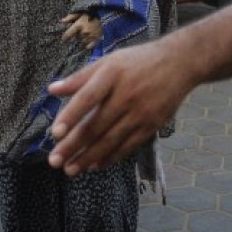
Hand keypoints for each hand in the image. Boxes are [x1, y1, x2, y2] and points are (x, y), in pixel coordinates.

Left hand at [46, 38, 191, 175]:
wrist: (180, 63)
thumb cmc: (138, 61)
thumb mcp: (108, 61)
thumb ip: (80, 77)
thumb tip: (51, 90)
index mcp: (111, 75)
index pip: (87, 98)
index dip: (70, 116)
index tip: (54, 133)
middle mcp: (126, 95)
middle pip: (96, 125)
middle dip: (73, 145)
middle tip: (55, 160)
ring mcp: (140, 112)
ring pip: (110, 140)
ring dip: (88, 157)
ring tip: (70, 169)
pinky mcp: (152, 125)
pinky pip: (128, 146)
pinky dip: (111, 157)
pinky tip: (95, 165)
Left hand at [61, 13, 101, 48]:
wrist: (103, 15)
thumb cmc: (89, 14)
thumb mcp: (79, 13)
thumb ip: (70, 17)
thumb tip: (62, 21)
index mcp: (78, 25)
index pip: (68, 34)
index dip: (65, 38)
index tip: (64, 39)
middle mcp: (84, 32)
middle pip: (76, 39)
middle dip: (75, 37)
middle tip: (77, 35)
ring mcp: (90, 36)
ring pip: (82, 43)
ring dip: (82, 41)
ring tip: (83, 37)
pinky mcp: (97, 39)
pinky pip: (90, 46)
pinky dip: (88, 45)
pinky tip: (88, 42)